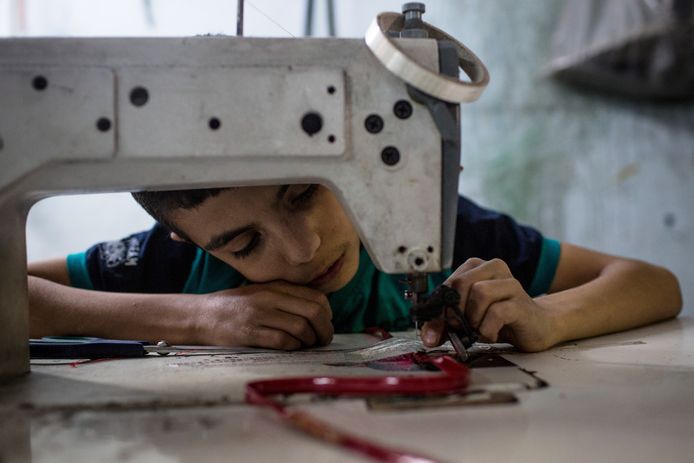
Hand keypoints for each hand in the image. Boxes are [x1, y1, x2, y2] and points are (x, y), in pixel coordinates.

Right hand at [197, 281, 333, 349]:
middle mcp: (270, 297)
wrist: (200, 314)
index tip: (325, 324)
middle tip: (323, 340)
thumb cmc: (235, 306)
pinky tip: (291, 348)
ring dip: (310, 341)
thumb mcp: (262, 293)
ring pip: (300, 327)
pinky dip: (292, 346)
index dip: (327, 314)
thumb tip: (317, 312)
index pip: (316, 297)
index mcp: (276, 287)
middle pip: (313, 312)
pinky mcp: (249, 333)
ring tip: (308, 346)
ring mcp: (259, 314)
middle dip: (324, 330)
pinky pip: (282, 340)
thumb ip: (286, 298)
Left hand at [421, 258, 558, 351]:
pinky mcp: (521, 302)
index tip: (434, 330)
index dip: (438, 309)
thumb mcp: (467, 319)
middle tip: (459, 328)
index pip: (447, 284)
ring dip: (474, 319)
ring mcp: (510, 283)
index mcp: (477, 267)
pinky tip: (492, 334)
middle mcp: (494, 269)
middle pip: (460, 284)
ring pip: (479, 293)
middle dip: (454, 312)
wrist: (537, 326)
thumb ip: (446, 324)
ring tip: (480, 329)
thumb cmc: (500, 319)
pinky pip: (496, 312)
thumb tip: (428, 337)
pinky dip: (488, 329)